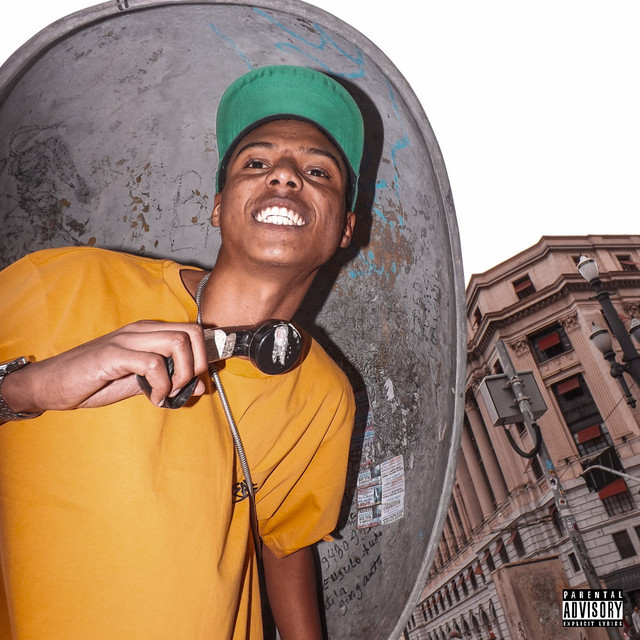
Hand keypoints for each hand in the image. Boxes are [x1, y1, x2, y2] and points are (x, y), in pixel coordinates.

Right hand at [1, 321, 207, 412]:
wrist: (50, 384)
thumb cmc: (94, 381)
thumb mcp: (139, 382)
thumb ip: (168, 381)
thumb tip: (200, 386)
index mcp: (148, 332)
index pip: (192, 330)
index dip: (203, 356)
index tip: (197, 381)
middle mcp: (140, 330)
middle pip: (191, 333)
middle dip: (197, 364)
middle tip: (184, 387)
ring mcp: (126, 340)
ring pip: (177, 343)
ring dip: (181, 375)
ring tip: (168, 393)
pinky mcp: (113, 354)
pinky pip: (153, 363)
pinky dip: (161, 386)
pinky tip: (153, 399)